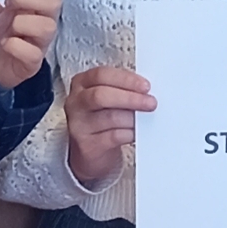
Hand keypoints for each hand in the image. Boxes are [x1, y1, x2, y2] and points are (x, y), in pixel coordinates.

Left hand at [0, 0, 60, 89]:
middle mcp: (38, 18)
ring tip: (7, 30)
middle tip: (7, 4)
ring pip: (47, 27)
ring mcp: (38, 42)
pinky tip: (5, 45)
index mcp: (28, 1)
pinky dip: (17, 47)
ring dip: (23, 24)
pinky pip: (34, 54)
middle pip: (53, 0)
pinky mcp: (32, 63)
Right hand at [65, 66, 156, 188]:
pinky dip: (130, 133)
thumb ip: (122, 90)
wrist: (90, 151)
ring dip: (133, 118)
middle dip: (130, 98)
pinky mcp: (87, 145)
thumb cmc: (102, 119)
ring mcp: (79, 125)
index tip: (146, 86)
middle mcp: (76, 103)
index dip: (125, 80)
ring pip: (110, 117)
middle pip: (101, 95)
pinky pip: (114, 136)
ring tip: (146, 118)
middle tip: (151, 103)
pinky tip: (137, 132)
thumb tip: (145, 91)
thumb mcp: (107, 99)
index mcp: (81, 84)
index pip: (101, 75)